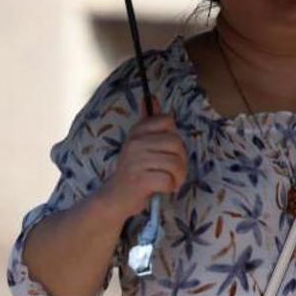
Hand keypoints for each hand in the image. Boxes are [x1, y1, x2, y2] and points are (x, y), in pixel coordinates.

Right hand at [91, 102, 186, 226]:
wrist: (115, 197)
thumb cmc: (132, 170)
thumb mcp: (138, 143)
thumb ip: (148, 122)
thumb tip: (152, 97)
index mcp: (137, 132)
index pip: (167, 120)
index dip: (173, 136)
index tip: (164, 149)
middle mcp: (135, 143)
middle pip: (176, 142)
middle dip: (180, 160)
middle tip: (171, 170)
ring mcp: (136, 161)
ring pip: (176, 163)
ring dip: (178, 176)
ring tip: (169, 180)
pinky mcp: (140, 180)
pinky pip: (168, 179)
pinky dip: (171, 186)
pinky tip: (163, 188)